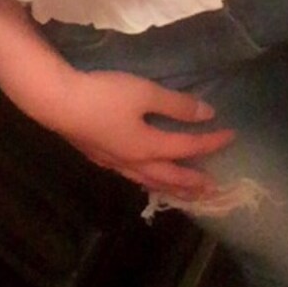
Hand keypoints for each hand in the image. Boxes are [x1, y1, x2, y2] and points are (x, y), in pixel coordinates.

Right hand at [39, 68, 234, 198]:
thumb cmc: (103, 95)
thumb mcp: (144, 93)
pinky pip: (131, 176)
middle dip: (192, 182)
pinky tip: (142, 175)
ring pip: (148, 180)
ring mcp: (114, 162)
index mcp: (148, 147)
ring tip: (182, 193)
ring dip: (170, 187)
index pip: (187, 147)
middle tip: (212, 190)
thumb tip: (207, 113)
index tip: (231, 137)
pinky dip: (146, 180)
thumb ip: (176, 105)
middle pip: (169, 176)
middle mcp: (134, 161)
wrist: (56, 102)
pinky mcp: (97, 156)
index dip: (210, 142)